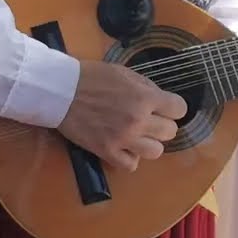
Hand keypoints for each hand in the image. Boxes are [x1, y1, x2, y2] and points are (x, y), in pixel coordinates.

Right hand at [57, 59, 186, 171]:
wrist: (58, 90)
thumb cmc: (90, 77)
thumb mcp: (122, 72)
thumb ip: (144, 87)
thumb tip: (159, 100)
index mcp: (144, 97)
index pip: (179, 109)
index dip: (172, 107)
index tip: (163, 107)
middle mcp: (138, 120)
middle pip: (170, 132)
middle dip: (160, 124)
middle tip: (146, 120)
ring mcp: (123, 138)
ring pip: (155, 152)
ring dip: (147, 143)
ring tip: (135, 136)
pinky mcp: (106, 151)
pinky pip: (131, 165)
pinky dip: (129, 158)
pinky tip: (122, 148)